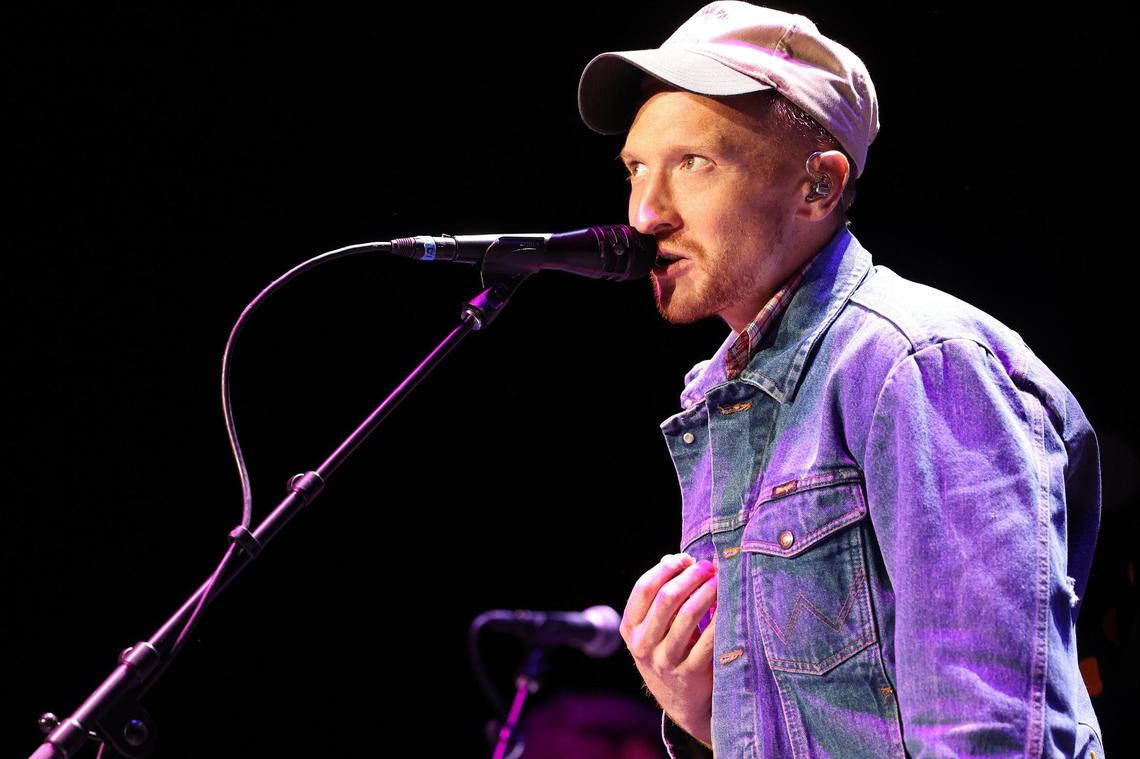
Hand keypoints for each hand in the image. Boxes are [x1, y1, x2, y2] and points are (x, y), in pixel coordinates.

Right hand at [620, 552, 717, 745]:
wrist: (680, 701)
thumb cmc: (668, 650)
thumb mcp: (653, 627)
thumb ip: (660, 595)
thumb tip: (674, 558)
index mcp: (630, 628)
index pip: (644, 588)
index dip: (666, 569)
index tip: (685, 559)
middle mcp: (643, 644)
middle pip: (666, 599)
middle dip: (690, 577)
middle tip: (708, 566)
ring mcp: (665, 660)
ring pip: (688, 616)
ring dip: (707, 592)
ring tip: (720, 580)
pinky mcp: (690, 673)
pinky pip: (708, 639)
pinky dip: (719, 618)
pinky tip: (729, 605)